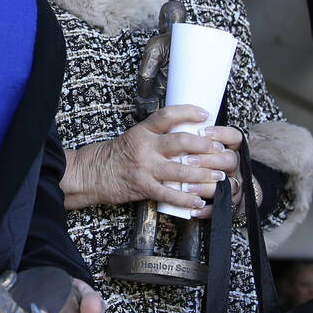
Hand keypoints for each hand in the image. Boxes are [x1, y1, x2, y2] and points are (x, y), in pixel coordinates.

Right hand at [64, 105, 237, 211]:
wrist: (91, 173)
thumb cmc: (115, 156)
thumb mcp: (134, 137)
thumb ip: (156, 136)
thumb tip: (187, 135)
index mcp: (142, 131)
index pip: (167, 115)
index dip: (188, 112)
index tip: (206, 114)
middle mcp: (145, 147)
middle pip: (181, 142)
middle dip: (206, 147)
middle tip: (221, 150)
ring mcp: (144, 168)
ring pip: (181, 171)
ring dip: (204, 175)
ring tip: (219, 178)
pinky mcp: (143, 187)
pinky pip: (170, 194)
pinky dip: (187, 199)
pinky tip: (199, 201)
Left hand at [185, 125, 242, 217]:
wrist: (226, 193)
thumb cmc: (202, 164)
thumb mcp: (196, 149)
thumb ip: (191, 140)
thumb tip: (173, 128)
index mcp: (229, 149)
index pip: (234, 137)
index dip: (221, 133)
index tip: (203, 132)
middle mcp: (234, 166)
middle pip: (230, 159)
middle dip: (208, 159)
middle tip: (188, 160)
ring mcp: (235, 185)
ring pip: (227, 185)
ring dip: (205, 186)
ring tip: (186, 187)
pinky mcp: (230, 204)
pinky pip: (221, 208)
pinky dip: (207, 209)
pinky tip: (194, 210)